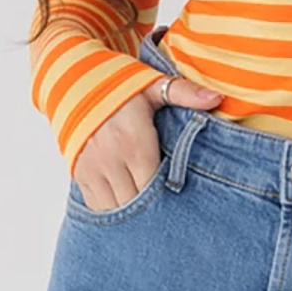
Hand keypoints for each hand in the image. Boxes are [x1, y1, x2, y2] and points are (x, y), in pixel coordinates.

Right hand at [72, 73, 222, 208]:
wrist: (74, 79)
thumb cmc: (118, 84)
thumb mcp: (153, 86)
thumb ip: (185, 93)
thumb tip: (217, 99)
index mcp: (135, 142)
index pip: (154, 188)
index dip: (166, 197)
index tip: (175, 197)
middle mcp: (111, 159)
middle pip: (135, 203)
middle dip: (150, 208)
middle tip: (164, 207)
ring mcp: (92, 168)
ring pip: (114, 208)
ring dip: (129, 211)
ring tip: (143, 207)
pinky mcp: (78, 172)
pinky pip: (95, 204)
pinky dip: (110, 207)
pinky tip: (122, 200)